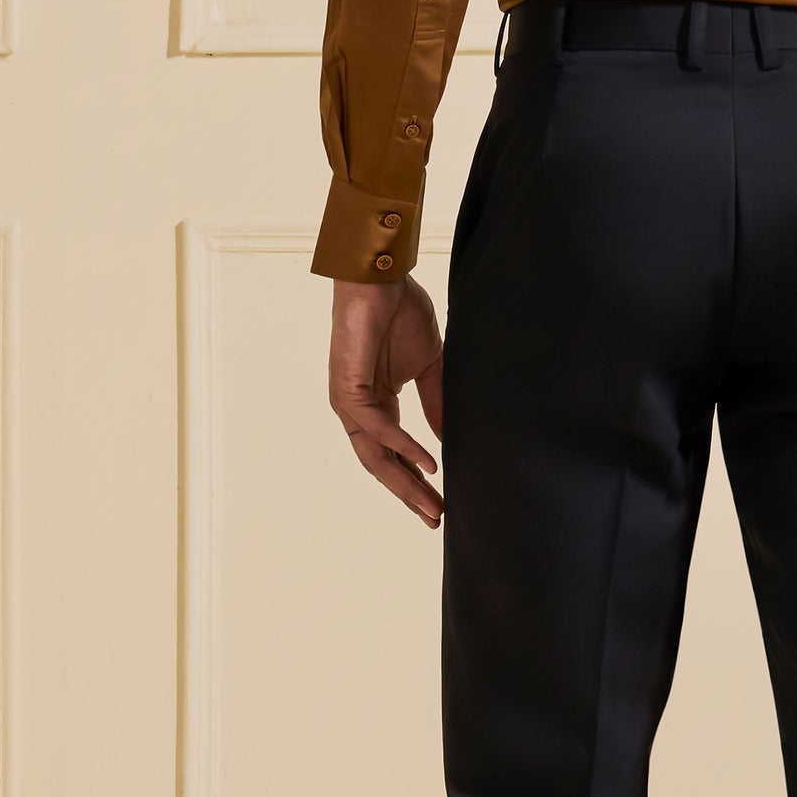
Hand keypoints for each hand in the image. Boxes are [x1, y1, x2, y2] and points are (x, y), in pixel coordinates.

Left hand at [328, 275, 445, 525]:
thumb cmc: (400, 313)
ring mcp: (349, 401)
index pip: (393, 455)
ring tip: (431, 504)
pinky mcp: (347, 388)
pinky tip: (426, 463)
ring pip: (375, 455)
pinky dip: (402, 446)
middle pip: (382, 464)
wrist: (381, 278)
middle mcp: (358, 409)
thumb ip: (436, 403)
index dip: (415, 482)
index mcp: (377, 404)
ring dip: (404, 482)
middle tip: (436, 518)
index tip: (439, 505)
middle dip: (410, 494)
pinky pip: (377, 427)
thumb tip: (449, 439)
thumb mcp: (429, 366)